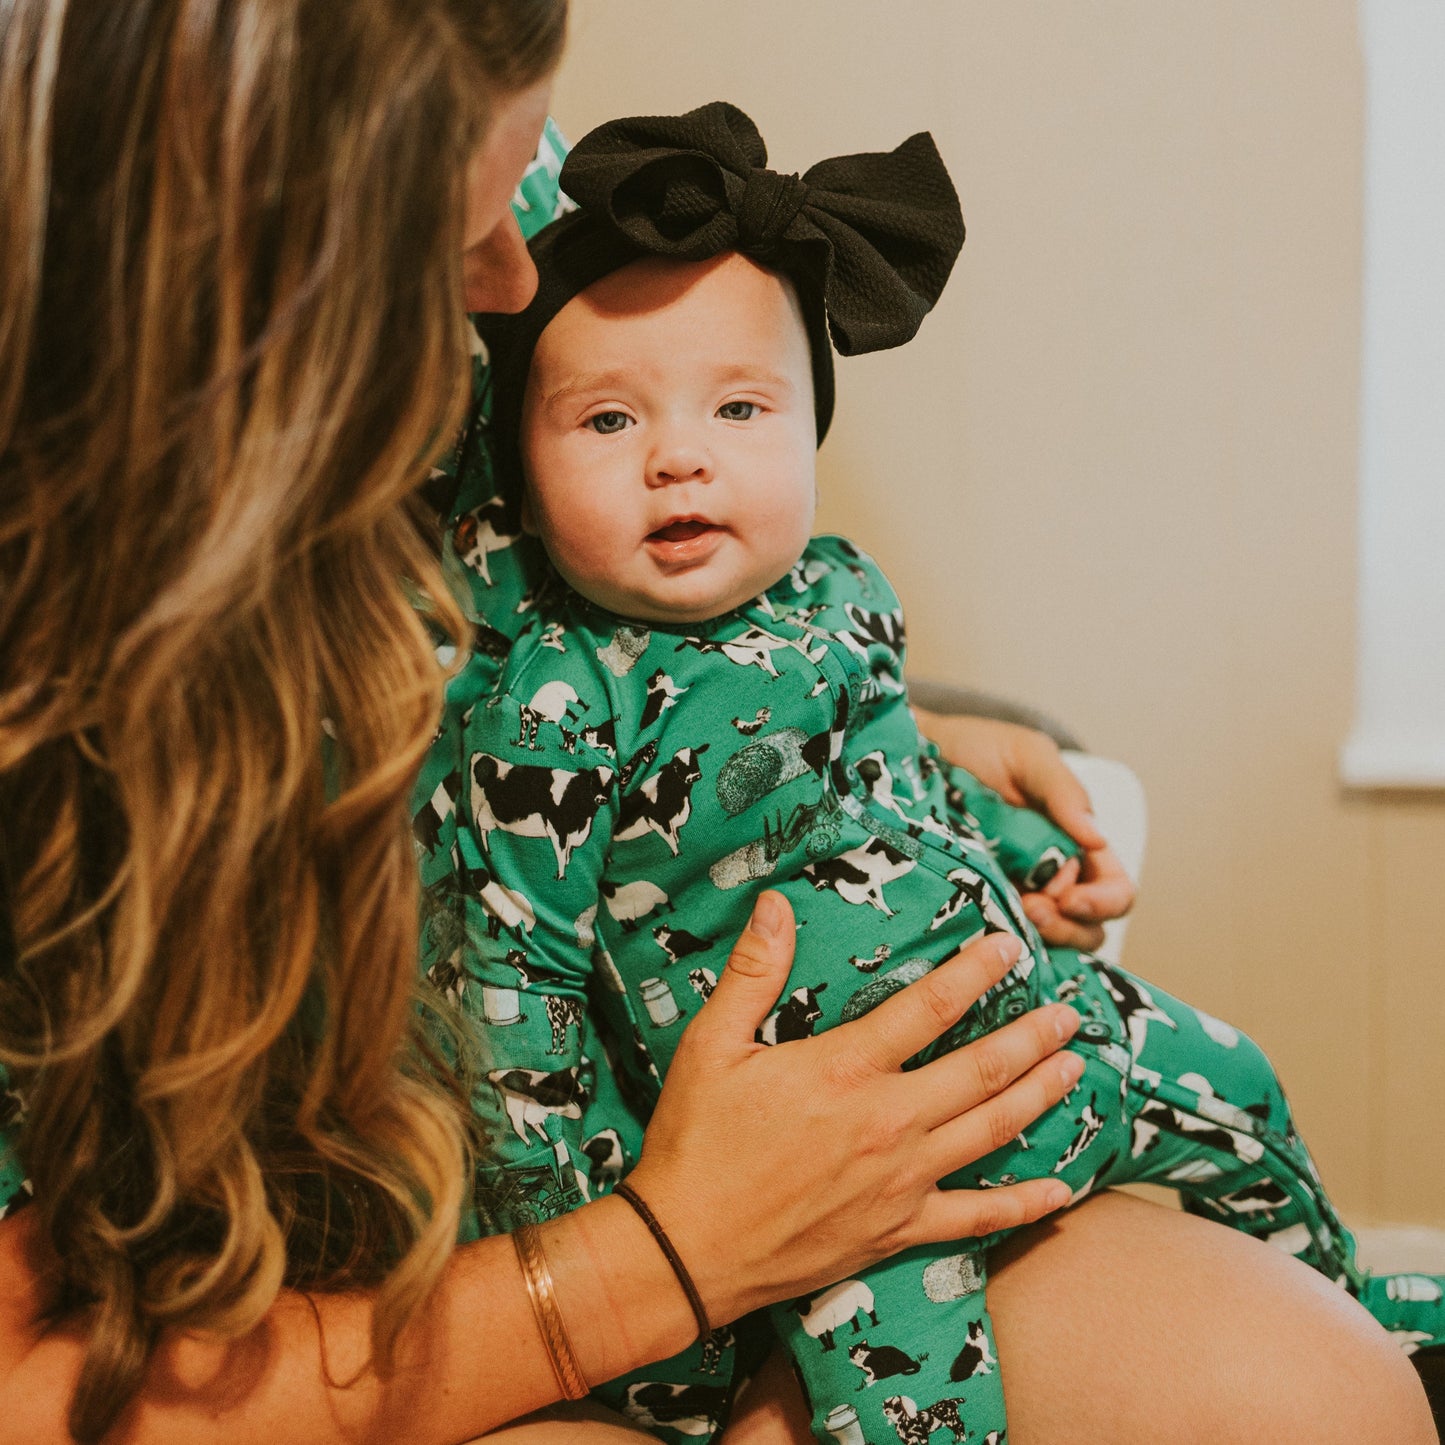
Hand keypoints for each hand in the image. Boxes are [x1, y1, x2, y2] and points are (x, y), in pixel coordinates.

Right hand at [628, 892, 1084, 1324]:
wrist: (686, 1251)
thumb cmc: (695, 1142)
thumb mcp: (710, 1045)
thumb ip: (752, 972)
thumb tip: (774, 904)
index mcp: (845, 1070)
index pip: (928, 1008)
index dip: (973, 972)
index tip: (1008, 947)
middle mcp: (888, 1122)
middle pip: (980, 1069)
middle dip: (1032, 1036)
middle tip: (1070, 1012)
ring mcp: (901, 1181)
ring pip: (990, 1129)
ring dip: (1039, 1095)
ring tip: (1075, 1067)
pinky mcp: (899, 1231)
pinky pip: (976, 1216)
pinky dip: (1022, 1203)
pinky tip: (1058, 1189)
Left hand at [915, 710, 1134, 950]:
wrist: (918, 753)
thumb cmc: (978, 749)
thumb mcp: (1027, 757)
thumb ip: (1064, 793)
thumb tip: (1097, 839)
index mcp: (1076, 844)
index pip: (1115, 891)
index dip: (1103, 902)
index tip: (1069, 898)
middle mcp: (1051, 877)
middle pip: (1087, 929)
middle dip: (1068, 927)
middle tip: (1030, 908)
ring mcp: (1014, 894)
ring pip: (1049, 942)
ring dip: (1039, 937)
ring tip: (1010, 912)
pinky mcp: (978, 904)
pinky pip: (1000, 941)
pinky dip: (1001, 944)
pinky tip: (984, 929)